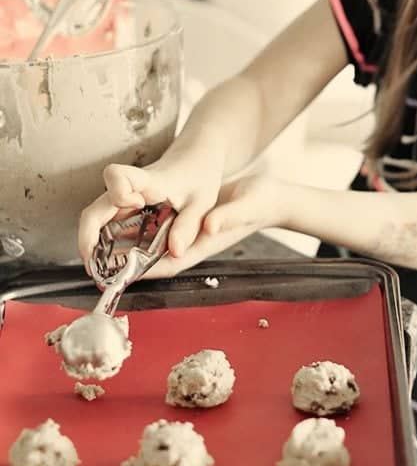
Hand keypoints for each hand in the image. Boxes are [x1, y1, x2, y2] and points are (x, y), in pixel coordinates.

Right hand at [77, 155, 223, 273]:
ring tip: (99, 271)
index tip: (136, 204)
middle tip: (94, 265)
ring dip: (93, 245)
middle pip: (95, 208)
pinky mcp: (125, 210)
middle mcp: (128, 190)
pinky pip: (107, 226)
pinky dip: (104, 245)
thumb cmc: (197, 176)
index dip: (118, 192)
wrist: (194, 161)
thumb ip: (188, 225)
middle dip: (88, 237)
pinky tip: (112, 263)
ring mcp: (124, 200)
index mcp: (148, 181)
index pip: (116, 175)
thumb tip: (175, 251)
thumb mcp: (201, 202)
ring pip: (96, 220)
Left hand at [108, 172, 289, 279]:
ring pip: (153, 243)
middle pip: (153, 258)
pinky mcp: (189, 220)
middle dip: (125, 260)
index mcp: (202, 245)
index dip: (138, 270)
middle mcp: (192, 243)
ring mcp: (190, 233)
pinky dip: (141, 225)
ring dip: (130, 242)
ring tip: (100, 236)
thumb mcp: (245, 206)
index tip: (112, 270)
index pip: (165, 264)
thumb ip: (227, 217)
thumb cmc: (260, 202)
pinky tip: (124, 213)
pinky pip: (159, 228)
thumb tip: (208, 226)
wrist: (270, 195)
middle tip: (95, 255)